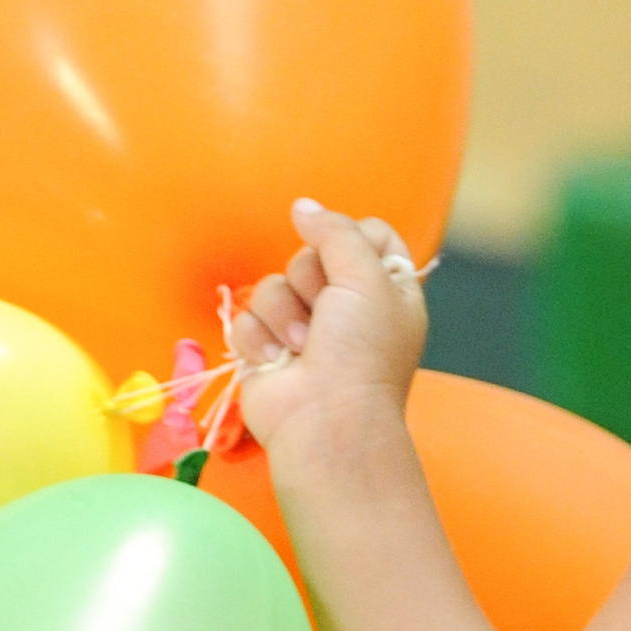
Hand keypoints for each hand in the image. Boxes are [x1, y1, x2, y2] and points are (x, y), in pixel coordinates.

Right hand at [224, 198, 428, 452]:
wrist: (325, 423)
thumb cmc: (361, 355)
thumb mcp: (367, 278)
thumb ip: (338, 233)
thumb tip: (304, 207)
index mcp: (385, 290)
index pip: (368, 235)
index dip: (352, 239)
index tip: (351, 260)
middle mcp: (345, 307)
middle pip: (310, 253)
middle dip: (311, 280)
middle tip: (326, 315)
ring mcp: (302, 329)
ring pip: (272, 284)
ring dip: (284, 315)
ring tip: (303, 347)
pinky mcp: (264, 349)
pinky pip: (245, 317)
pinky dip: (258, 339)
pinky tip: (277, 363)